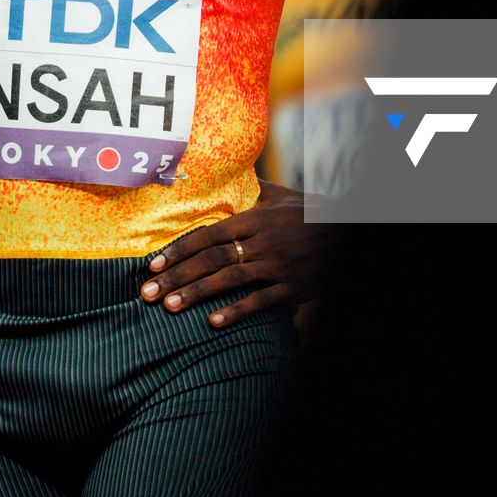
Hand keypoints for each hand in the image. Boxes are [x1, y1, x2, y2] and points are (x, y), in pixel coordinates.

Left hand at [140, 182, 322, 326]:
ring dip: (197, 293)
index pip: (210, 233)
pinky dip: (237, 312)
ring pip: (230, 279)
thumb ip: (255, 190)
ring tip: (169, 306)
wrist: (348, 230)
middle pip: (212, 258)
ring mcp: (277, 265)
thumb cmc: (313, 212)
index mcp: (256, 218)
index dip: (180, 249)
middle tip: (147, 292)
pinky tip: (213, 323)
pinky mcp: (293, 286)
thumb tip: (233, 174)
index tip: (154, 264)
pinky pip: (261, 301)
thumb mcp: (284, 196)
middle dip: (177, 275)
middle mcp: (263, 241)